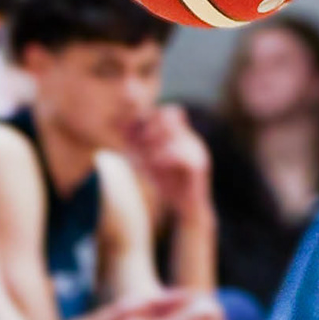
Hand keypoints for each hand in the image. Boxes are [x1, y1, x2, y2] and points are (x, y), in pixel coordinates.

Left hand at [125, 104, 213, 220]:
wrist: (186, 208)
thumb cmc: (167, 183)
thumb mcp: (148, 161)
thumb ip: (138, 145)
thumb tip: (119, 127)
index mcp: (181, 134)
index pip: (166, 112)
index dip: (147, 117)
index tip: (130, 133)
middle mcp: (191, 137)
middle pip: (170, 115)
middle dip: (150, 128)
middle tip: (136, 144)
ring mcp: (197, 149)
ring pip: (174, 133)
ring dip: (154, 143)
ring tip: (143, 156)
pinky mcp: (199, 164)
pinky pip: (179, 153)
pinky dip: (162, 157)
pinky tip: (152, 165)